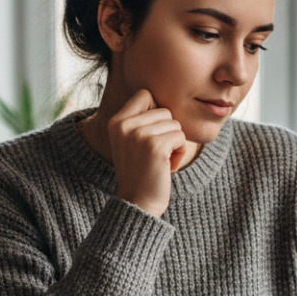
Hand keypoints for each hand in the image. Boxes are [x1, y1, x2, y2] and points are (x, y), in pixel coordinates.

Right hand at [107, 89, 186, 217]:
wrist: (138, 203)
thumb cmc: (141, 171)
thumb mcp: (131, 140)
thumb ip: (140, 119)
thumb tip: (162, 92)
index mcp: (116, 121)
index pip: (145, 94)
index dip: (156, 112)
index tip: (151, 135)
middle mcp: (124, 125)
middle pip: (165, 110)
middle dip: (168, 131)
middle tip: (155, 153)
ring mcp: (138, 135)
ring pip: (175, 123)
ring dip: (174, 143)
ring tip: (159, 160)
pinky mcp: (154, 146)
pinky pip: (180, 136)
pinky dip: (179, 152)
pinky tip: (166, 166)